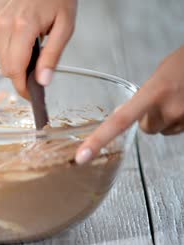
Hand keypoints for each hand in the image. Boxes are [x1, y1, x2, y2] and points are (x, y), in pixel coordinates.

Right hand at [0, 0, 76, 98]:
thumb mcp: (65, 25)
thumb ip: (52, 56)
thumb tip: (43, 81)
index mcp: (22, 27)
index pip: (15, 70)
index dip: (22, 87)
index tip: (30, 95)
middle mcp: (2, 23)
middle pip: (5, 66)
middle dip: (20, 73)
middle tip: (37, 68)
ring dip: (13, 57)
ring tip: (30, 42)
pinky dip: (6, 43)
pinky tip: (19, 32)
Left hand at [76, 46, 183, 163]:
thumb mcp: (159, 76)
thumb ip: (141, 97)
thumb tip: (121, 114)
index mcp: (155, 92)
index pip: (120, 121)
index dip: (98, 140)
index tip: (82, 157)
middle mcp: (170, 109)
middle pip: (147, 128)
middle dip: (150, 117)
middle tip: (163, 98)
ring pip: (164, 130)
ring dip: (167, 119)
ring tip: (179, 97)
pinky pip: (179, 129)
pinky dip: (180, 120)